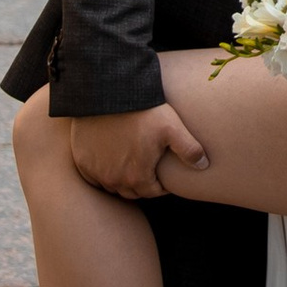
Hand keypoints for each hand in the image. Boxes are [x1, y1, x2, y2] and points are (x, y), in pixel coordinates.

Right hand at [66, 101, 208, 199]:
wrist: (107, 94)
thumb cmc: (142, 111)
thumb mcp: (172, 127)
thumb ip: (190, 150)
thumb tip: (204, 165)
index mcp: (137, 178)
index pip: (152, 192)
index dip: (160, 184)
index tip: (162, 172)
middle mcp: (114, 181)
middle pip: (132, 191)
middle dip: (142, 183)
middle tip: (147, 167)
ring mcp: (96, 172)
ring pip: (112, 185)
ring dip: (121, 178)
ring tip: (130, 162)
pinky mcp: (82, 162)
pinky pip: (94, 176)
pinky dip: (102, 172)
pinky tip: (110, 158)